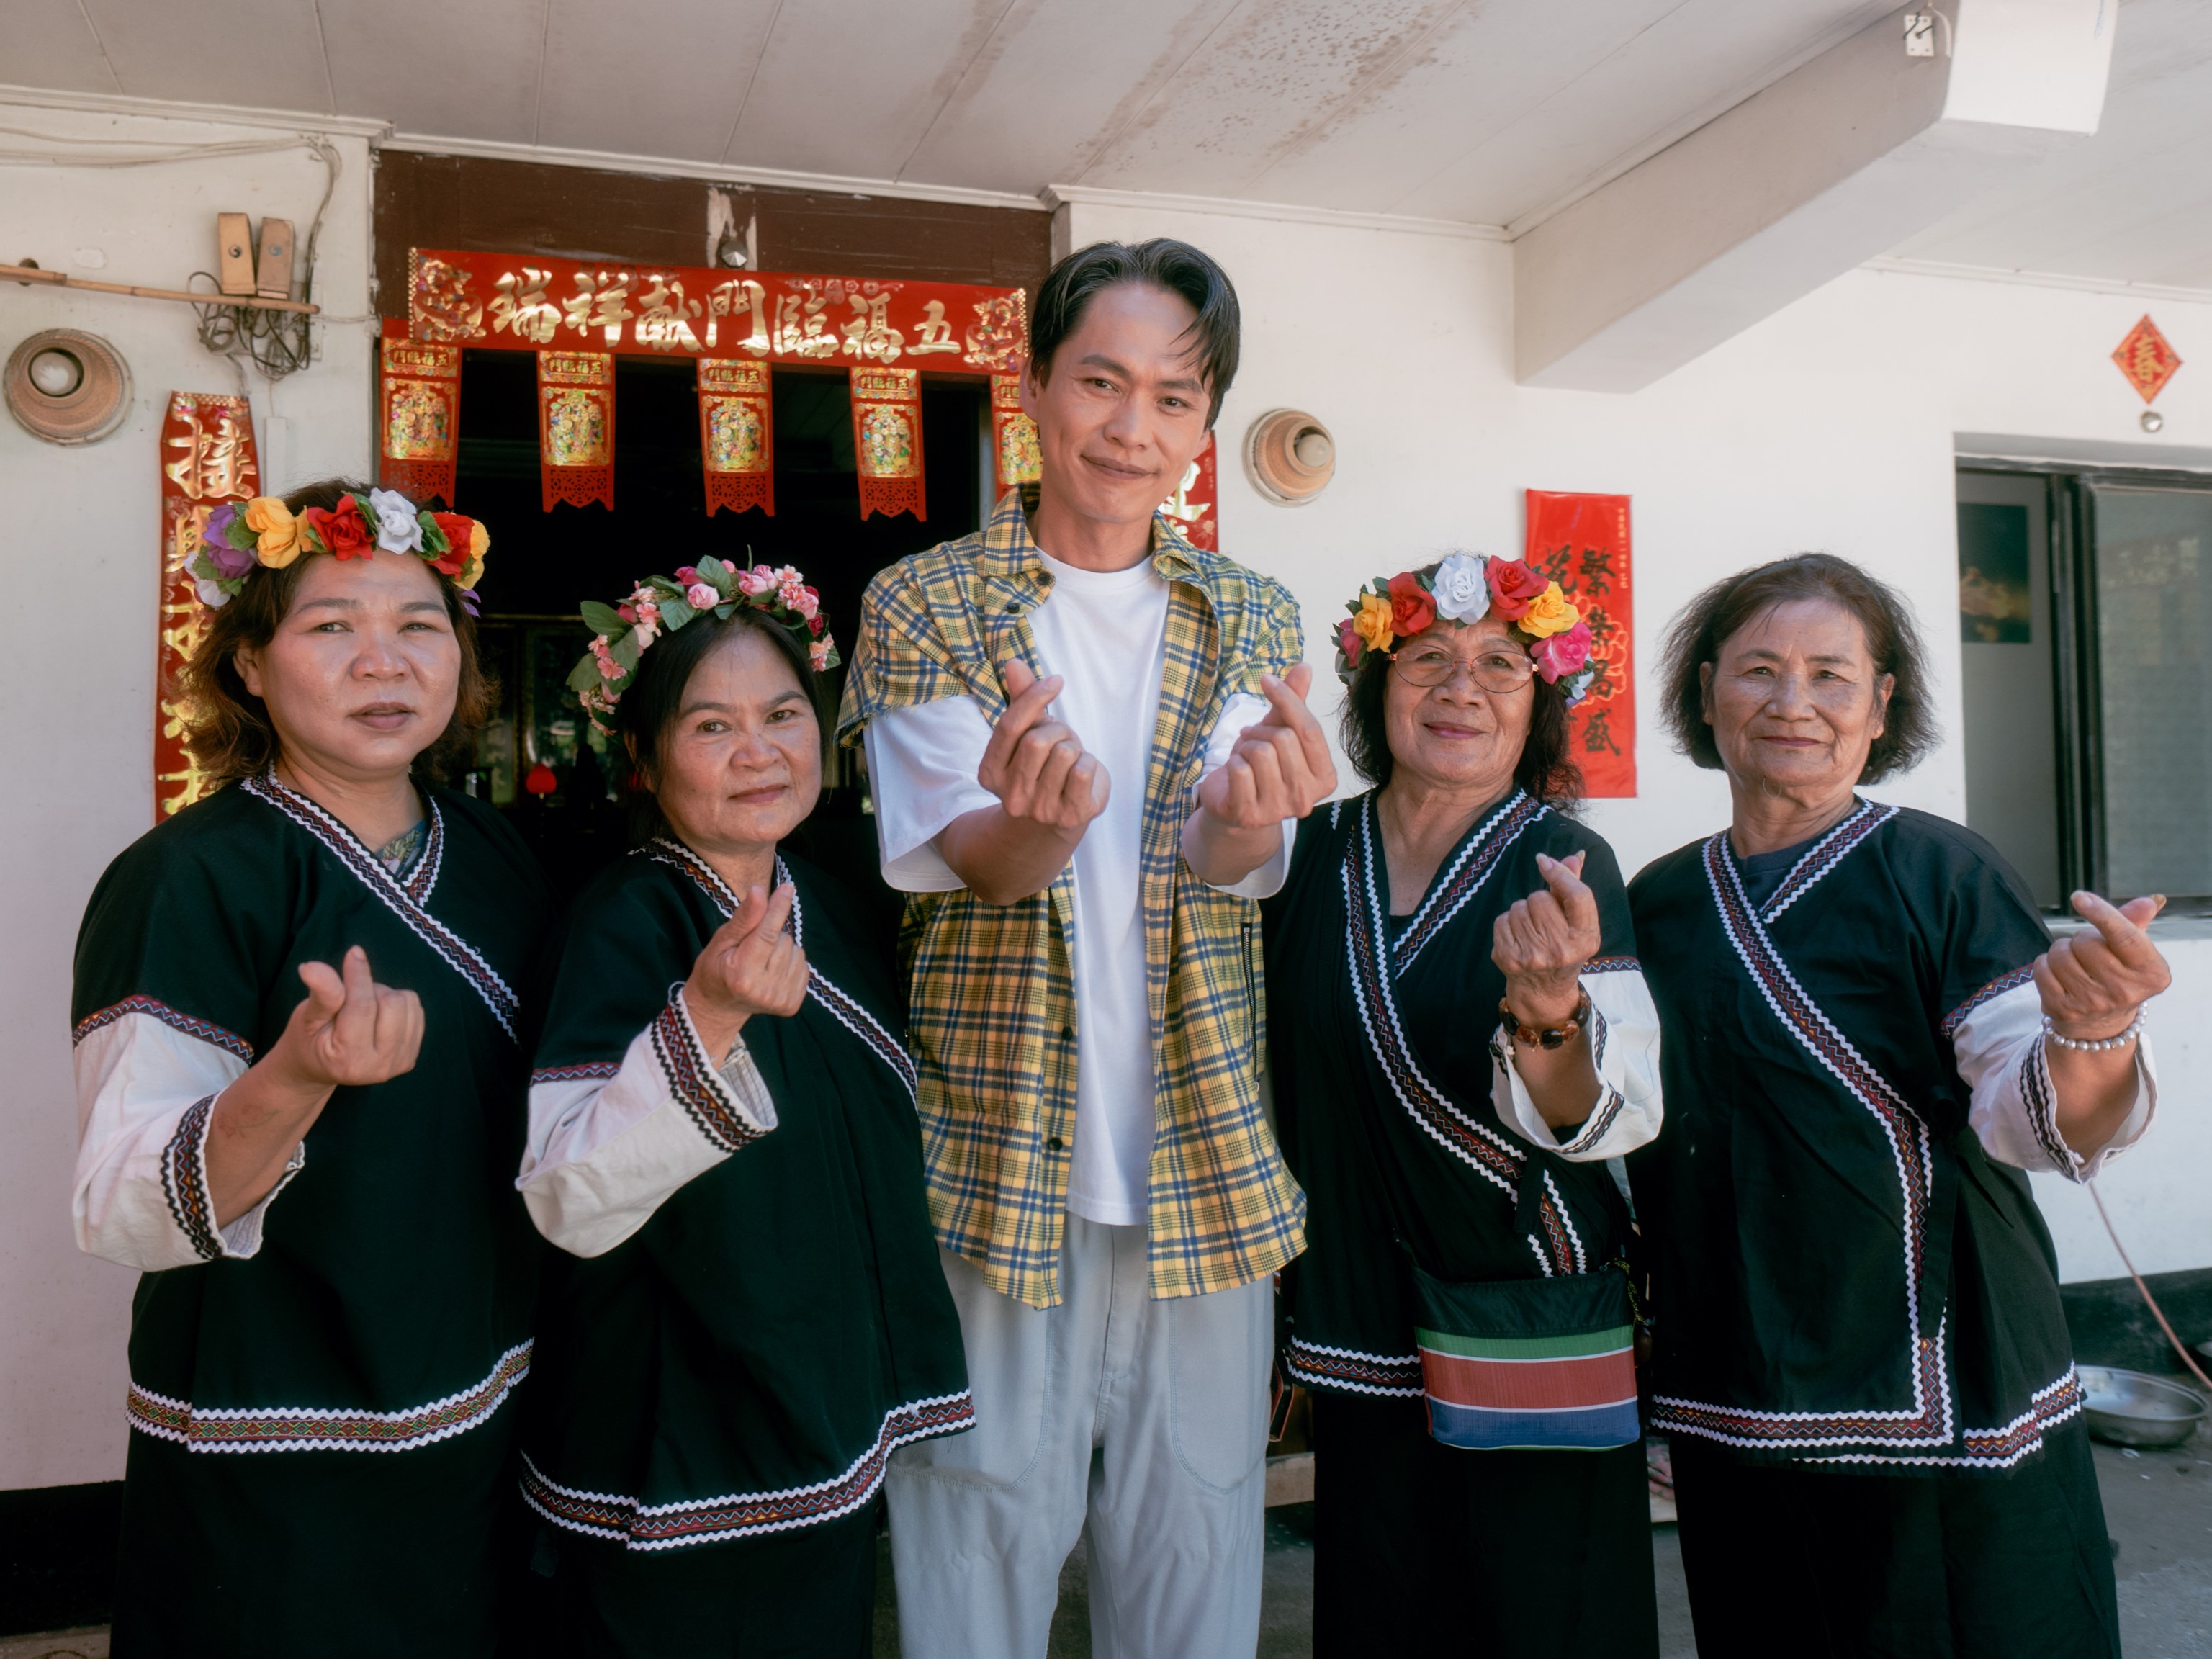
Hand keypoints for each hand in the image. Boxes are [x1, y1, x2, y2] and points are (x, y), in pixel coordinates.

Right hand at [266, 946, 424, 1094]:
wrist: (320, 1067)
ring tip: (362, 1008)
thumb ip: (320, 994)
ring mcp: (399, 1063)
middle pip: (392, 1003)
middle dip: (369, 989)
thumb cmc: (309, 1039)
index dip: (358, 975)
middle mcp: (379, 1066)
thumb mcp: (307, 1017)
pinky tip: (378, 1017)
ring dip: (384, 995)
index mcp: (349, 1059)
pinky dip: (398, 1004)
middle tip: (350, 998)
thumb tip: (311, 966)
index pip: (362, 1006)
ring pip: (407, 1003)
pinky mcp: (411, 1056)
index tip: (354, 953)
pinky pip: (417, 1010)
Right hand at [685, 883, 808, 1058]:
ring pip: (796, 951)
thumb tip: (759, 891)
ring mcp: (780, 1000)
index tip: (788, 887)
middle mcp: (764, 990)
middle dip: (771, 934)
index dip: (778, 908)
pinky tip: (772, 971)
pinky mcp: (792, 1005)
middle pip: (784, 940)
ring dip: (782, 949)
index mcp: (742, 973)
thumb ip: (744, 918)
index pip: (768, 934)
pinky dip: (790, 962)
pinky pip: (803, 966)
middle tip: (751, 948)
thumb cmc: (715, 969)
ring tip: (761, 961)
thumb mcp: (721, 941)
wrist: (718, 1007)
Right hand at [978, 658, 1108, 834]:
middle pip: (1037, 740)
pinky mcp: (1070, 816)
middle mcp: (1011, 796)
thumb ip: (1021, 699)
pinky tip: (1082, 776)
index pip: (1009, 726)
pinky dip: (1089, 763)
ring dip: (1074, 748)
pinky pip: (1084, 771)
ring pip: (1064, 754)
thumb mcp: (1028, 733)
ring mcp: (1040, 810)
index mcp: (990, 773)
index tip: (1056, 681)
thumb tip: (1014, 662)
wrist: (1055, 822)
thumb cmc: (1041, 768)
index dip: (1034, 697)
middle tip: (1062, 740)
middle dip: (1057, 730)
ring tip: (1070, 761)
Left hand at [1195, 664, 1337, 829]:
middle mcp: (1306, 798)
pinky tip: (1235, 774)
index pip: (1310, 730)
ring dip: (1244, 747)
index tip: (1267, 679)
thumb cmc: (1262, 766)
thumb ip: (1294, 702)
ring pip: (1260, 753)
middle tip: (1251, 739)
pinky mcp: (1249, 815)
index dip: (1287, 699)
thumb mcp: (1280, 731)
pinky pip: (1238, 769)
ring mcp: (1278, 810)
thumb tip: (1305, 666)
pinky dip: (1231, 763)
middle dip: (1260, 731)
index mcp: (1325, 777)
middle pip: (1284, 739)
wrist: (1233, 806)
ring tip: (1244, 757)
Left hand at [1491, 851, 1599, 1026]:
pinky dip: (1507, 923)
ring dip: (1522, 913)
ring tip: (1532, 931)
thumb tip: (1575, 855)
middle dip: (1540, 902)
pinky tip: (1518, 938)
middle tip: (1545, 921)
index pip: (1577, 895)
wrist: (1543, 989)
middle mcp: (1562, 950)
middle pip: (1541, 898)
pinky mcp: (1509, 959)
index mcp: (1586, 939)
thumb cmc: (1564, 947)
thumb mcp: (1578, 923)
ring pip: (1519, 907)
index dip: (1560, 873)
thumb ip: (1575, 888)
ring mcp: (1534, 956)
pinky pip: (1502, 919)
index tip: (1544, 861)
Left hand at [2036, 891, 2169, 1040]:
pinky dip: (2045, 965)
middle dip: (2081, 938)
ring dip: (2061, 951)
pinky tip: (2060, 977)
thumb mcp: (2132, 951)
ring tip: (2075, 965)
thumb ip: (2135, 922)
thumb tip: (2149, 902)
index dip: (2101, 914)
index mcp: (2152, 973)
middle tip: (2089, 953)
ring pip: (2059, 954)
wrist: (2101, 1023)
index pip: (2124, 936)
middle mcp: (2126, 991)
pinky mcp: (2064, 1011)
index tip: (2079, 897)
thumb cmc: (2117, 974)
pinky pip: (2041, 969)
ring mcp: (2094, 1003)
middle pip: (2084, 941)